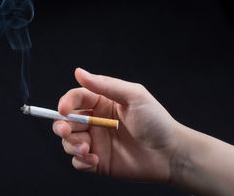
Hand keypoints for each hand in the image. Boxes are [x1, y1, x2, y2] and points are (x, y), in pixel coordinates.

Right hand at [53, 68, 181, 182]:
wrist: (171, 154)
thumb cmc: (156, 121)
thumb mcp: (134, 96)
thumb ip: (105, 85)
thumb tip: (79, 72)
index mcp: (101, 103)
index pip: (76, 99)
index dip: (66, 103)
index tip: (63, 110)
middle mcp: (95, 121)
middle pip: (66, 121)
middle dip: (62, 126)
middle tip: (67, 131)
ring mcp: (96, 142)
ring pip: (68, 141)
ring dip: (71, 145)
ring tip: (86, 149)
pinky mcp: (98, 162)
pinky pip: (78, 162)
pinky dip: (80, 161)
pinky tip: (94, 160)